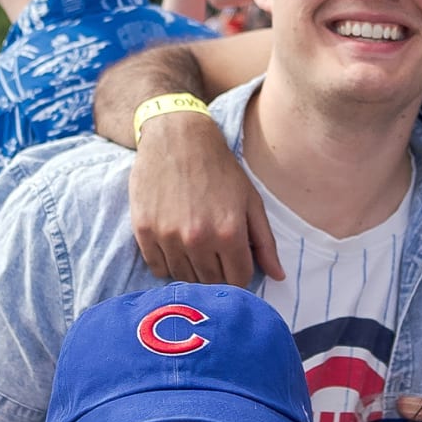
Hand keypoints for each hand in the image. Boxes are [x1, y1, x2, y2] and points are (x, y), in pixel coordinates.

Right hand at [129, 110, 282, 284]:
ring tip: (198, 251)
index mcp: (229, 233)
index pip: (237, 280)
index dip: (240, 276)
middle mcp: (198, 239)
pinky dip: (169, 264)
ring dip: (193, 271)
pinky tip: (177, 248)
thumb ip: (265, 243)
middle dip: (218, 276)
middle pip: (210, 283)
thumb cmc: (220, 169)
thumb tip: (279, 276)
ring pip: (183, 278)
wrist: (178, 138)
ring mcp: (167, 236)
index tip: (237, 266)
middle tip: (217, 258)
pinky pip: (157, 267)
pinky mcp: (143, 230)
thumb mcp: (251, 202)